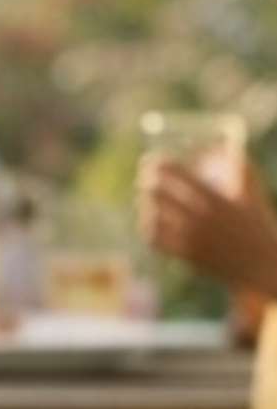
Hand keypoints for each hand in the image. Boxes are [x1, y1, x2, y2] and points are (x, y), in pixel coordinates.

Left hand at [142, 155, 276, 296]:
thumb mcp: (253, 191)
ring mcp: (190, 238)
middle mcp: (199, 217)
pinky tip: (152, 222)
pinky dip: (148, 227)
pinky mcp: (185, 255)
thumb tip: (222, 143)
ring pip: (150, 215)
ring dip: (146, 205)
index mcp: (215, 197)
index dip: (157, 163)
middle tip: (146, 180)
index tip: (151, 160)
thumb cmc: (258, 223)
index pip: (173, 173)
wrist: (263, 264)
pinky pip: (153, 239)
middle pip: (155, 192)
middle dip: (146, 183)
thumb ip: (240, 164)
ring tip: (149, 201)